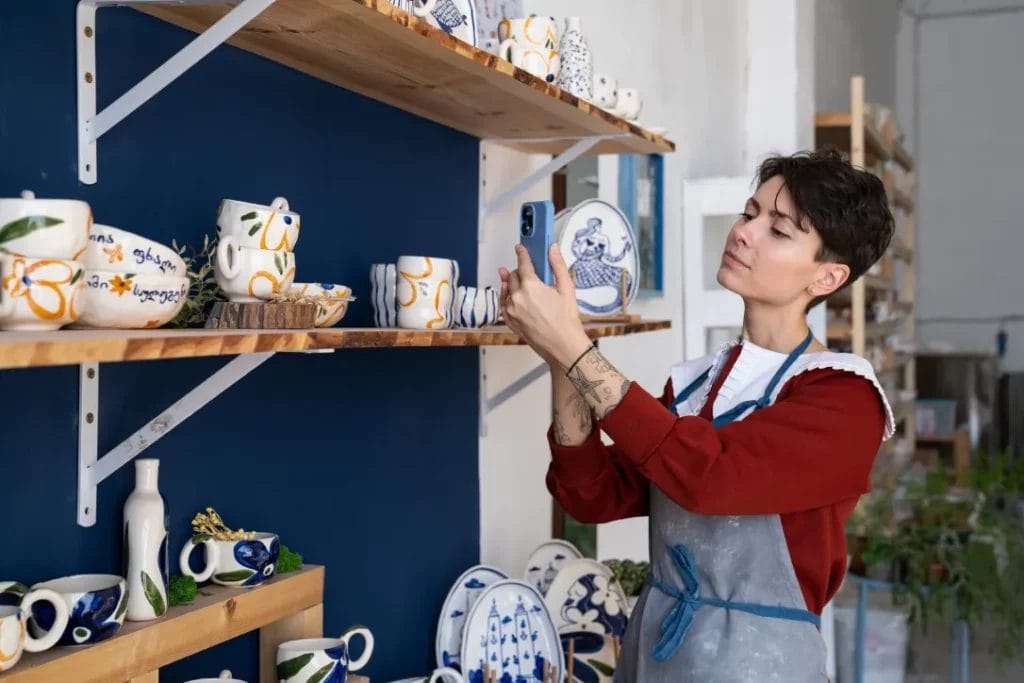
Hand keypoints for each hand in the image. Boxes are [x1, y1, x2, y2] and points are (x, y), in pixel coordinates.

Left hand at [498, 243, 591, 368]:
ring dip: (511, 282)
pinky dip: (506, 296)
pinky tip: (511, 295)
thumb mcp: (567, 288)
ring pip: (507, 289)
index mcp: (531, 286)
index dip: (522, 254)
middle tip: (526, 269)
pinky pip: (504, 304)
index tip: (520, 248)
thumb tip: (553, 249)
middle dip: (519, 270)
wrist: (563, 346)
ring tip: (512, 278)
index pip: (523, 263)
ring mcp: (512, 310)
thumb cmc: (566, 321)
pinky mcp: (510, 321)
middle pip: (513, 276)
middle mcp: (518, 297)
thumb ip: (558, 265)